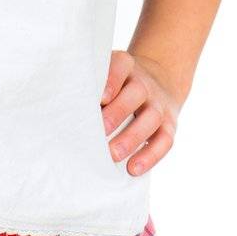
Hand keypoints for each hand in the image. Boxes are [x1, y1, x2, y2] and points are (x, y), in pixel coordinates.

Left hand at [99, 48, 182, 176]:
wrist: (160, 80)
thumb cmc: (118, 84)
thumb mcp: (107, 73)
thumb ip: (91, 85)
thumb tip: (67, 109)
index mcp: (126, 66)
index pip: (121, 66)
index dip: (112, 80)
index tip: (99, 98)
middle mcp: (145, 83)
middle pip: (137, 93)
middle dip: (117, 112)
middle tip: (99, 131)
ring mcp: (159, 104)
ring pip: (151, 119)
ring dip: (132, 138)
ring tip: (113, 155)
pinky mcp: (169, 125)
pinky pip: (165, 140)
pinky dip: (150, 156)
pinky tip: (133, 169)